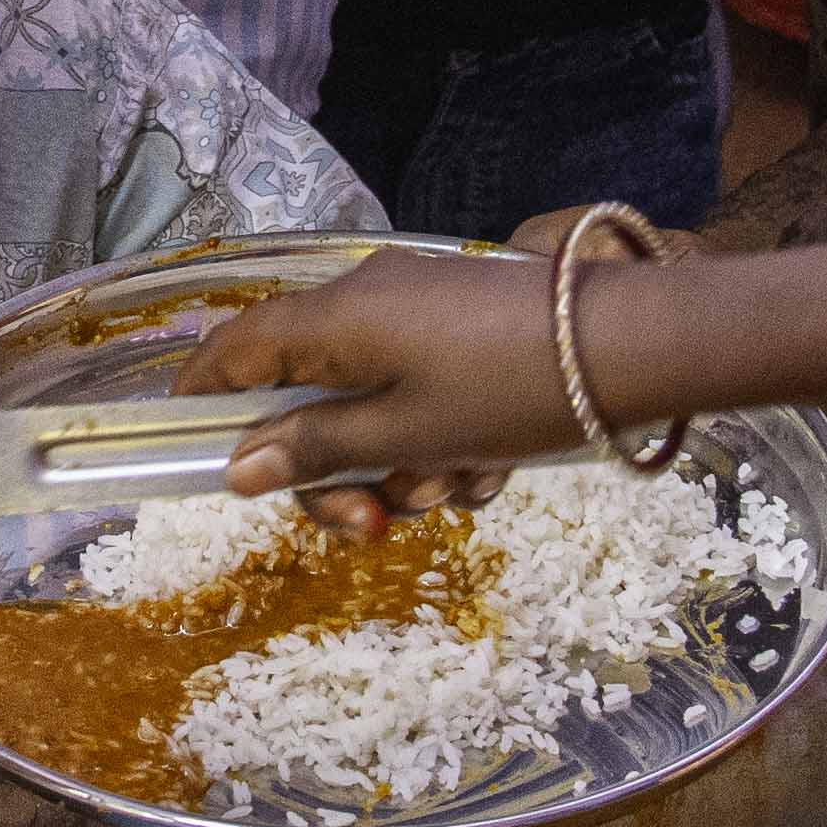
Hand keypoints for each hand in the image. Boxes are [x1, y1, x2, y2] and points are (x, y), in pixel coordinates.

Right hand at [179, 245, 605, 494]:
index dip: (201, 401)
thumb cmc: (512, 390)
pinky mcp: (465, 327)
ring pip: (371, 406)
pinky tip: (491, 466)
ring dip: (401, 464)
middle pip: (306, 397)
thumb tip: (237, 469)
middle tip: (377, 525)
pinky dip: (443, 438)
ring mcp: (419, 311)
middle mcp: (366, 302)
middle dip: (335, 472)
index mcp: (336, 319)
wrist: (635, 347)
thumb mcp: (406, 435)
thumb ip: (316, 450)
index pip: (233, 351)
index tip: (190, 455)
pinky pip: (423, 394)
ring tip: (459, 486)